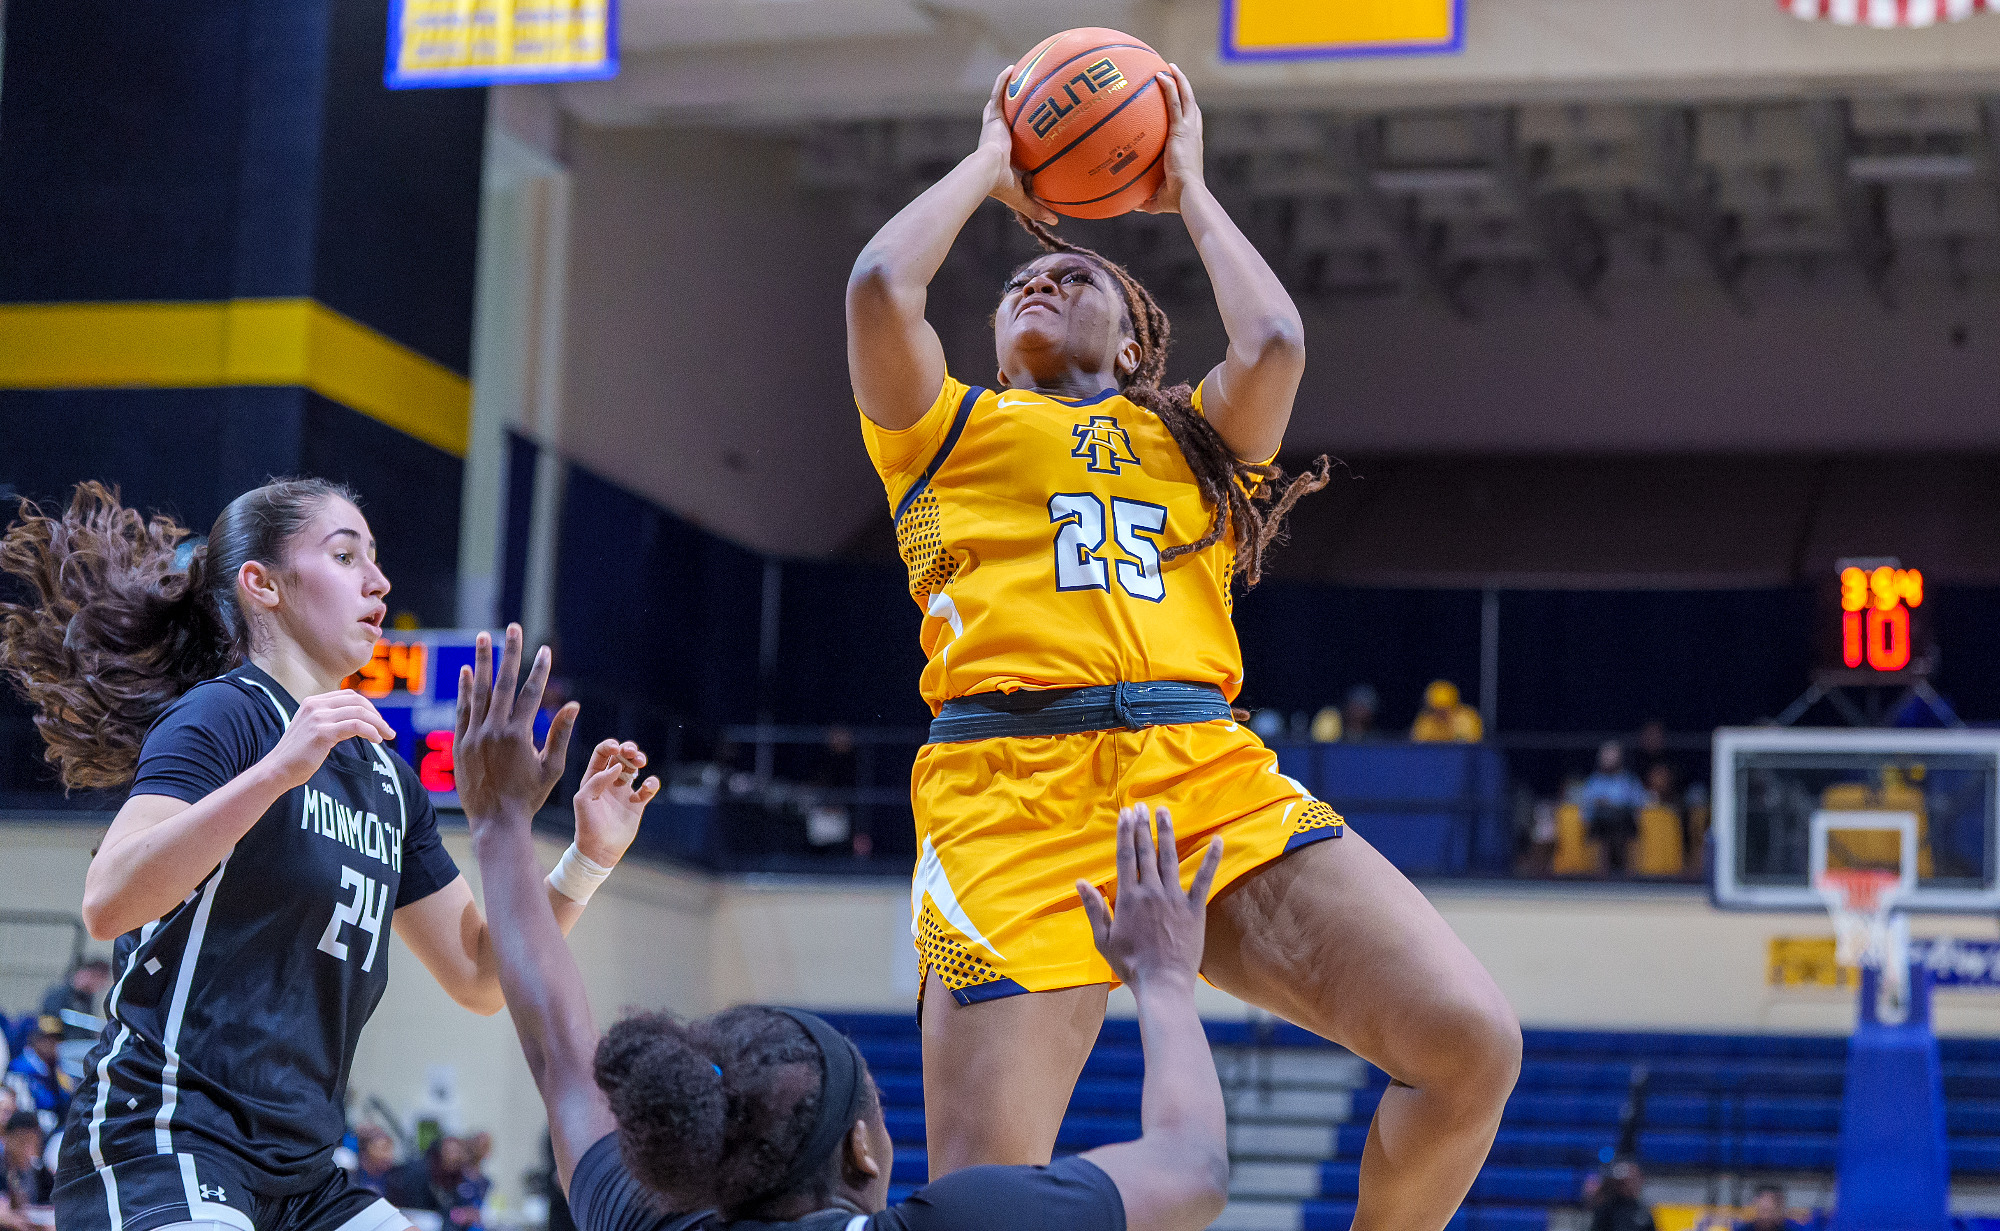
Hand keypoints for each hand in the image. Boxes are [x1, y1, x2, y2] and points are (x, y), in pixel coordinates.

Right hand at [262, 689, 395, 789]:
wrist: (278, 770)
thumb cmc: (298, 755)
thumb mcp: (313, 729)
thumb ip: (331, 720)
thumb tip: (359, 721)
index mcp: (313, 702)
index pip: (349, 696)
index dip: (368, 707)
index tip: (378, 721)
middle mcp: (315, 705)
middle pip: (357, 701)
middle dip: (376, 715)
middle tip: (387, 730)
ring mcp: (318, 718)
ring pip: (360, 713)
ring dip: (378, 725)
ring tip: (386, 736)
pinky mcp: (322, 732)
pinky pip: (357, 727)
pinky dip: (371, 732)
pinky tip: (377, 740)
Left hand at [454, 624, 578, 827]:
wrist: (495, 821)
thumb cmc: (529, 797)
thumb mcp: (552, 767)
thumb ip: (560, 734)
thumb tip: (572, 705)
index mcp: (519, 735)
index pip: (531, 693)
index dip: (539, 669)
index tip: (544, 649)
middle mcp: (494, 730)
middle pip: (504, 683)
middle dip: (510, 653)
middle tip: (513, 628)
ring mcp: (474, 735)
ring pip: (479, 691)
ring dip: (483, 661)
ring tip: (484, 636)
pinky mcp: (460, 743)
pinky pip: (462, 709)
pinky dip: (465, 689)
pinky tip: (467, 670)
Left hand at [572, 739, 659, 865]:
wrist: (600, 849)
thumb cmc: (587, 824)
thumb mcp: (583, 799)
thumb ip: (597, 780)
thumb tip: (616, 767)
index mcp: (594, 777)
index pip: (602, 754)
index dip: (610, 746)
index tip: (617, 749)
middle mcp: (609, 781)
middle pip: (621, 756)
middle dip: (628, 749)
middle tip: (632, 753)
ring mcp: (624, 791)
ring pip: (635, 767)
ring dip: (640, 759)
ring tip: (641, 762)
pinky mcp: (637, 803)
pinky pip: (648, 787)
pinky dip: (652, 782)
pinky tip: (648, 786)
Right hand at [978, 65, 1059, 225]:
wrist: (987, 173)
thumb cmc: (1000, 186)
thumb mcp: (1023, 196)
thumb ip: (1038, 205)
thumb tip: (1056, 220)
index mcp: (1002, 153)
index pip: (1010, 142)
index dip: (1017, 137)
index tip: (1028, 132)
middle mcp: (996, 137)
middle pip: (1004, 119)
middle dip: (1011, 109)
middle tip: (1020, 100)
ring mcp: (993, 125)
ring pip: (1001, 103)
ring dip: (1006, 89)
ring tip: (1016, 74)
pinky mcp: (992, 117)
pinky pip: (999, 93)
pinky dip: (1003, 81)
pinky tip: (1011, 68)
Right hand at [1078, 805, 1221, 990]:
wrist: (1163, 984)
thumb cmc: (1130, 965)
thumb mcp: (1104, 939)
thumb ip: (1094, 908)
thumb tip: (1080, 882)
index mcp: (1128, 898)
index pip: (1125, 857)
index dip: (1125, 833)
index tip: (1126, 815)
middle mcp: (1151, 891)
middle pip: (1146, 852)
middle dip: (1143, 827)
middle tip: (1142, 807)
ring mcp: (1175, 898)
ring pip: (1170, 858)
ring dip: (1167, 833)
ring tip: (1164, 813)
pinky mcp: (1195, 908)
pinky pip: (1205, 878)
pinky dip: (1212, 858)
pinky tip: (1218, 840)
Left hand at [1137, 65, 1204, 215]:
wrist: (1188, 195)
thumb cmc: (1176, 200)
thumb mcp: (1158, 198)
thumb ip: (1145, 198)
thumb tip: (1131, 205)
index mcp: (1191, 148)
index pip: (1190, 125)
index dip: (1186, 113)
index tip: (1179, 104)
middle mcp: (1193, 135)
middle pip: (1191, 105)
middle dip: (1185, 89)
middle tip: (1175, 76)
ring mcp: (1189, 130)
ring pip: (1186, 97)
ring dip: (1179, 80)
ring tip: (1170, 67)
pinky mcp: (1181, 129)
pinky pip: (1175, 101)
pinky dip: (1170, 86)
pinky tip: (1160, 75)